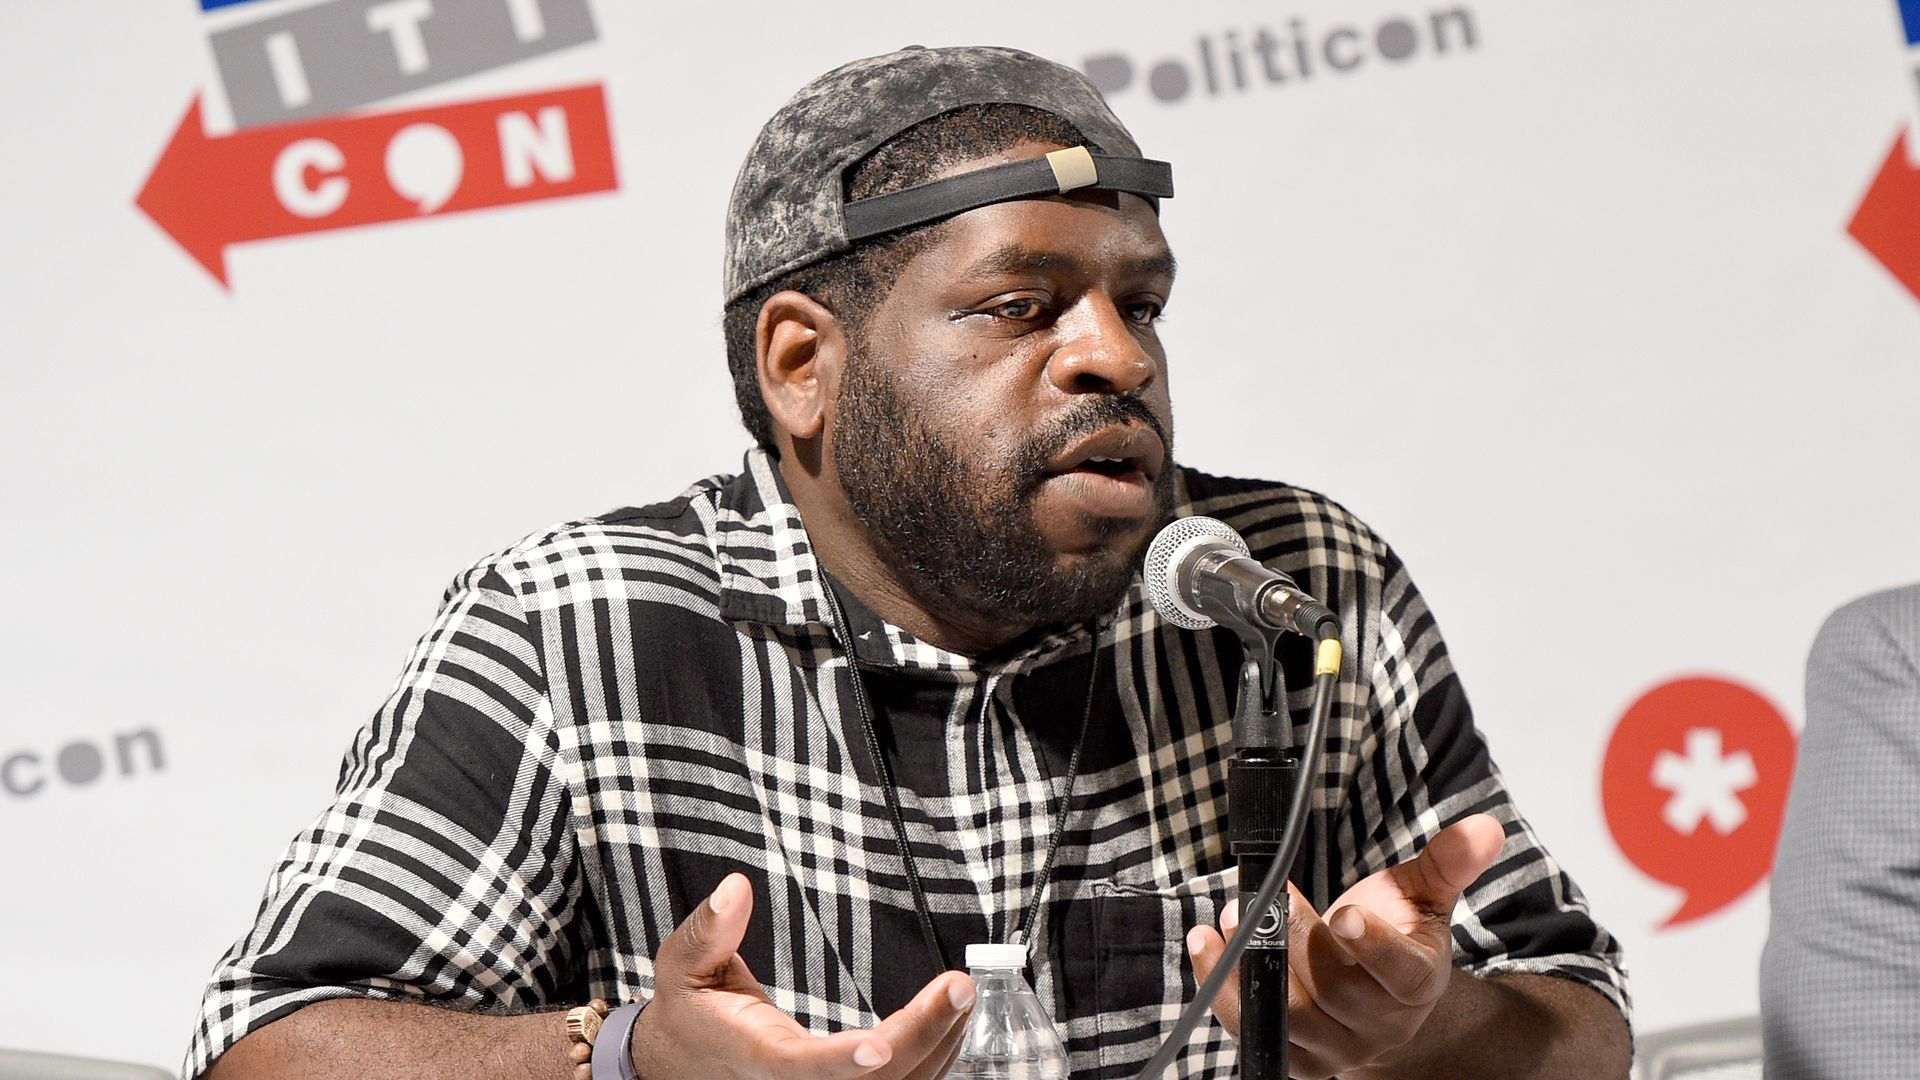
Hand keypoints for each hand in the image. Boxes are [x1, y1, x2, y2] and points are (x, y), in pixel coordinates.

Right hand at [631, 873, 975, 1079]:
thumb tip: (735, 888)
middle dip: (922, 1036)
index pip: (800, 1067)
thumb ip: (709, 929)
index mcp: (757, 1055)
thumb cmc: (691, 1014)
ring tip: (963, 994)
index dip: (841, 1061)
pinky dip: (935, 1055)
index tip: (880, 1044)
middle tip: (959, 987)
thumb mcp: (683, 966)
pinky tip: (951, 1018)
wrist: (683, 1064)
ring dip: (939, 1044)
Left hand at [1185, 813, 1505, 1079]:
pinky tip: (1207, 949)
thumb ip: (1449, 863)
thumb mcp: (1424, 896)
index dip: (1373, 947)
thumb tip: (1486, 827)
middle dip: (1296, 938)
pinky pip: (1257, 1033)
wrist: (1379, 998)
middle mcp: (1379, 1025)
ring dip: (1253, 965)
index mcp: (1416, 982)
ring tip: (1230, 915)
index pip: (1400, 972)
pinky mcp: (1297, 1058)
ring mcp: (1336, 1047)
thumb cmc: (1397, 936)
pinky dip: (1225, 994)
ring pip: (1293, 1016)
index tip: (1344, 913)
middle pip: (1335, 989)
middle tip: (1264, 896)